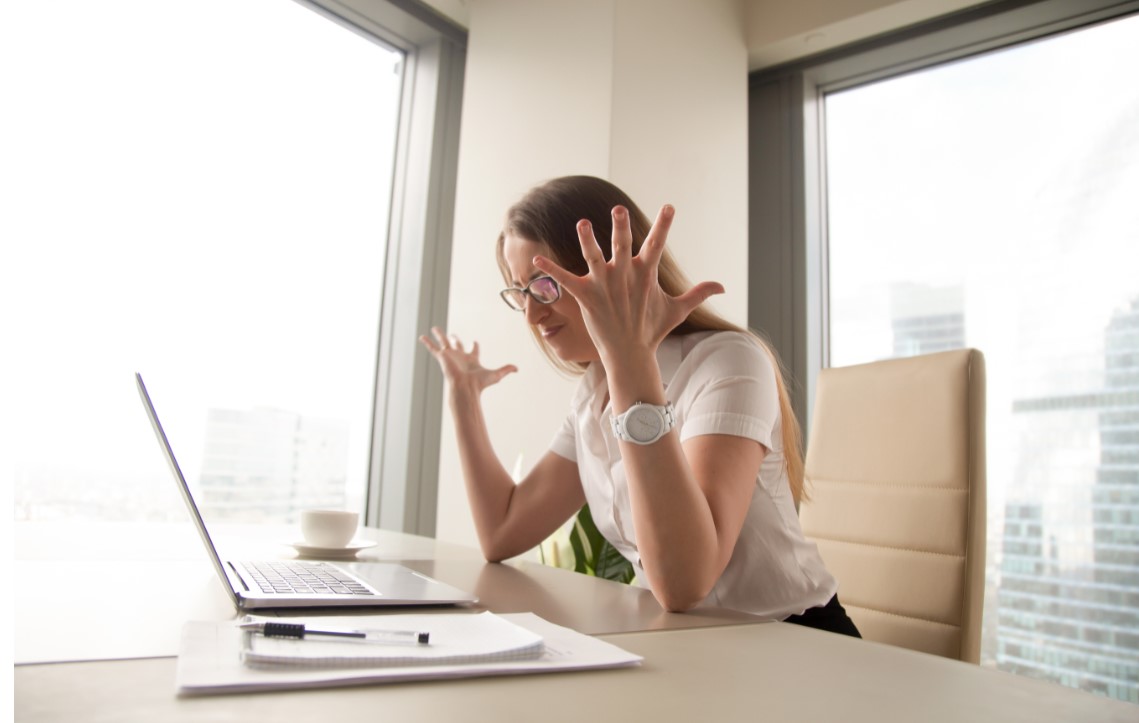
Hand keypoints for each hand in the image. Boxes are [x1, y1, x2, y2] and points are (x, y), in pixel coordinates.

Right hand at [418, 327, 516, 395]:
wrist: (466, 388)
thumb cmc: (480, 383)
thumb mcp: (496, 374)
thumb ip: (506, 369)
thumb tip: (518, 369)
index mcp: (472, 360)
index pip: (473, 350)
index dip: (475, 346)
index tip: (475, 342)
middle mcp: (460, 357)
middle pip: (457, 345)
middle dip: (456, 340)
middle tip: (453, 335)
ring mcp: (450, 356)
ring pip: (444, 342)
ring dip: (439, 335)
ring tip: (434, 328)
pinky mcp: (442, 357)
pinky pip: (433, 348)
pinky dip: (427, 342)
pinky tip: (421, 337)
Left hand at [532, 204, 723, 363]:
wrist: (630, 354)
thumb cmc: (651, 330)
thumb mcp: (677, 310)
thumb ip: (698, 293)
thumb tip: (723, 286)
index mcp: (644, 274)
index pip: (656, 245)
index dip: (664, 226)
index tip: (669, 206)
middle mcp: (624, 276)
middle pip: (622, 246)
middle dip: (620, 227)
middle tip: (618, 210)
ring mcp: (604, 286)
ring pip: (593, 257)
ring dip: (587, 240)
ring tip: (582, 223)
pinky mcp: (586, 297)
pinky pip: (564, 280)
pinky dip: (549, 270)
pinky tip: (534, 260)